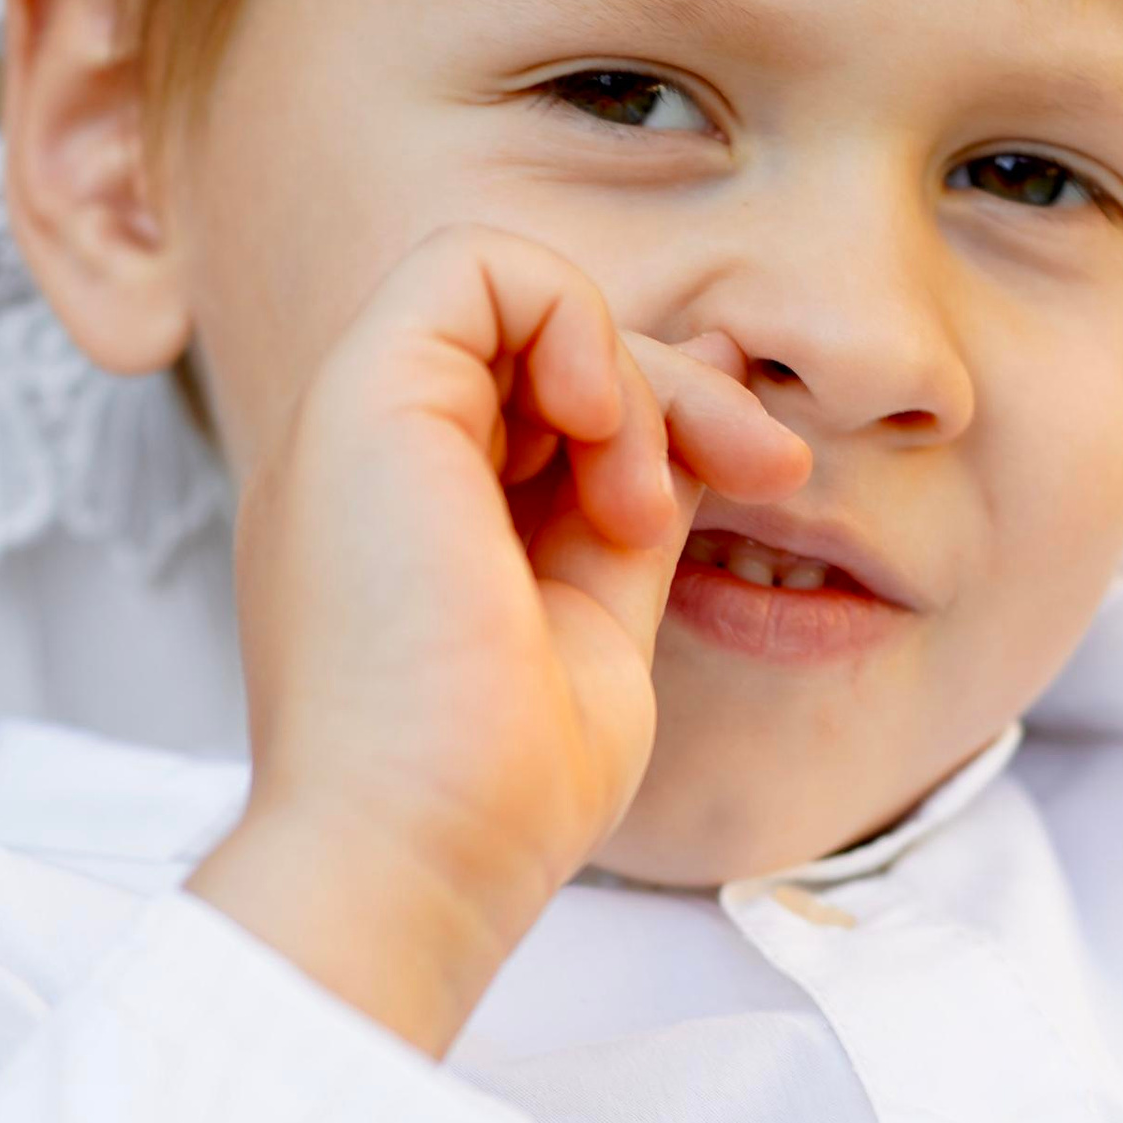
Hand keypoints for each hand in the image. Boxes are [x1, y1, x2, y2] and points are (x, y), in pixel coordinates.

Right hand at [193, 226, 806, 1047]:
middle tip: (763, 469)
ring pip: (510, 289)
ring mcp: (359, 430)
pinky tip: (602, 422)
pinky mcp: (364, 401)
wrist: (421, 858)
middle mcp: (375, 467)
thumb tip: (702, 406)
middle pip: (543, 340)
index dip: (670, 409)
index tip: (761, 483)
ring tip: (645, 504)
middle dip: (679, 383)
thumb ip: (632, 509)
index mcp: (416, 523)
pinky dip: (569, 316)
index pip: (550, 398)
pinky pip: (473, 264)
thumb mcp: (600, 623)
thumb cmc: (503, 795)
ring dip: (628, 369)